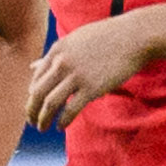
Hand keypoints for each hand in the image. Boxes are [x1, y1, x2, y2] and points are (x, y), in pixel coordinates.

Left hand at [25, 15, 158, 129]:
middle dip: (31, 110)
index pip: (36, 78)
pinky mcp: (92, 89)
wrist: (134, 37)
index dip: (32, 95)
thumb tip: (33, 66)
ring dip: (43, 119)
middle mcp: (62, 63)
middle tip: (31, 121)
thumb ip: (54, 56)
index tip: (33, 105)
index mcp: (57, 50)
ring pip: (50, 104)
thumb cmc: (106, 37)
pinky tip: (60, 127)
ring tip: (42, 127)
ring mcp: (76, 76)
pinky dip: (62, 121)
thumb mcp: (75, 41)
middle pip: (37, 93)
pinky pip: (70, 110)